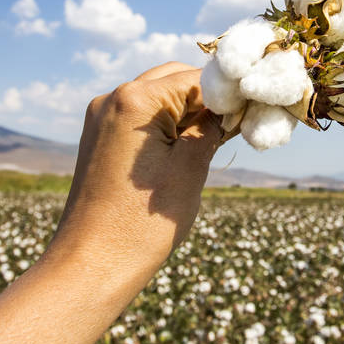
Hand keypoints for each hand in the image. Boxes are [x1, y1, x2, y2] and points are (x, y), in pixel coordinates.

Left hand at [48, 62, 222, 272]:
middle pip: (174, 80)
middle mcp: (112, 99)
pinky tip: (188, 150)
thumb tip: (233, 107)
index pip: (195, 78)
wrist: (90, 266)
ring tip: (215, 142)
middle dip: (208, 99)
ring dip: (188, 112)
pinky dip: (167, 126)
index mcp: (135, 100)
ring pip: (158, 98)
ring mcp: (102, 118)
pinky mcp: (99, 138)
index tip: (253, 112)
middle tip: (237, 127)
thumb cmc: (141, 224)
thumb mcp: (191, 169)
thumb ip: (212, 128)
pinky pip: (141, 118)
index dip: (228, 94)